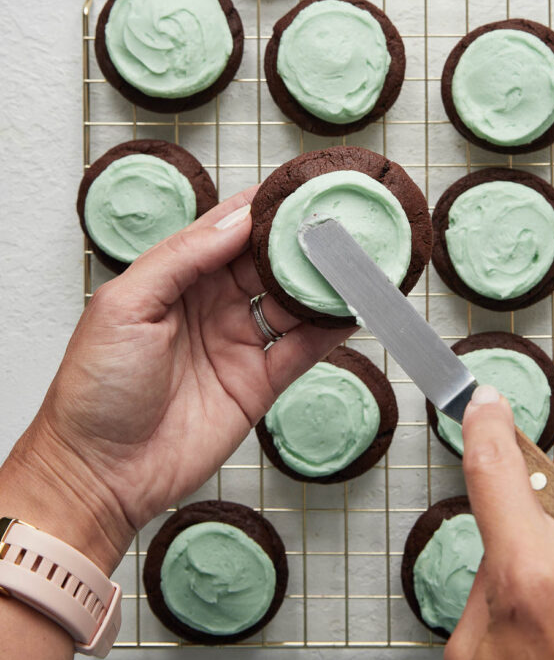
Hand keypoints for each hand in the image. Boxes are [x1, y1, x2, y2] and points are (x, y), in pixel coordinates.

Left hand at [1, 189, 349, 573]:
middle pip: (265, 262)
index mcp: (174, 278)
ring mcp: (236, 344)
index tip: (296, 185)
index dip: (260, 208)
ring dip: (318, 282)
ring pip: (290, 302)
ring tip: (353, 258)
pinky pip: (301, 351)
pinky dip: (327, 331)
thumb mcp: (125, 305)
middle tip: (337, 217)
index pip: (225, 230)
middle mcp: (210, 305)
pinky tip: (349, 310)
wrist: (98, 473)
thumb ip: (182, 257)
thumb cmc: (94, 389)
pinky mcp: (257, 385)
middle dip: (299, 240)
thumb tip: (236, 219)